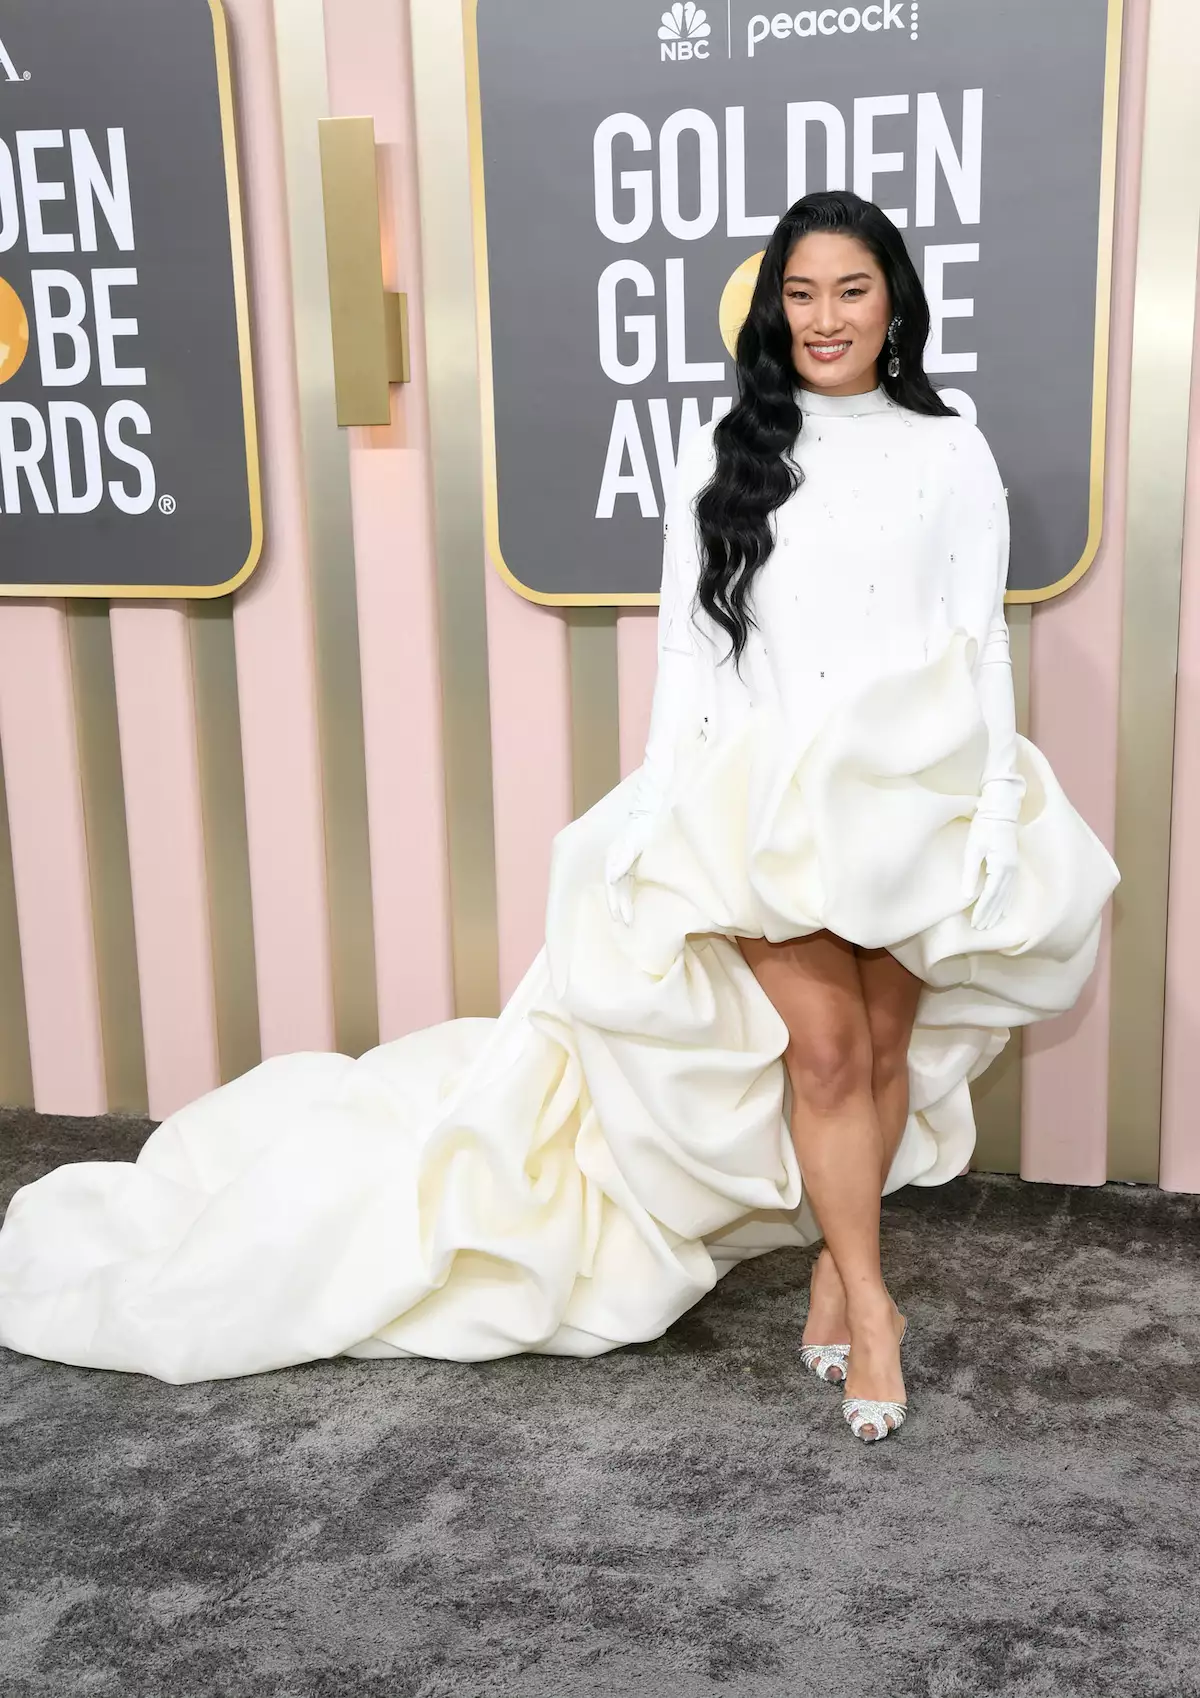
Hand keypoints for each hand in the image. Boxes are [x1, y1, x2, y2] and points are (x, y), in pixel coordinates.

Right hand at [604, 811, 655, 925]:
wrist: (650, 813)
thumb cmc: (642, 826)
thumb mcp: (634, 842)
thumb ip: (623, 859)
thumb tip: (611, 879)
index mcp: (613, 858)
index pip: (611, 885)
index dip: (613, 901)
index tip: (617, 917)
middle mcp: (615, 863)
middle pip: (616, 889)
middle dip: (619, 906)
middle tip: (625, 924)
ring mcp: (622, 863)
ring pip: (621, 888)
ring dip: (623, 903)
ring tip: (626, 920)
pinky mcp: (631, 863)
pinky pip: (627, 883)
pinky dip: (628, 894)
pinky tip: (631, 904)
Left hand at [961, 809, 1017, 929]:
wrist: (1000, 810)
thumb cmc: (983, 827)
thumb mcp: (972, 848)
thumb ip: (969, 873)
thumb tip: (967, 896)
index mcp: (1000, 867)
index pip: (990, 896)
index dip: (982, 911)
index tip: (975, 924)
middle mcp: (1010, 870)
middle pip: (1000, 899)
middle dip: (990, 915)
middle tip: (981, 929)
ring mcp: (1014, 867)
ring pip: (1006, 895)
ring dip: (998, 911)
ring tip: (991, 924)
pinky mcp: (1013, 863)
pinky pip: (1011, 888)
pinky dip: (1006, 901)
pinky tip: (1003, 908)